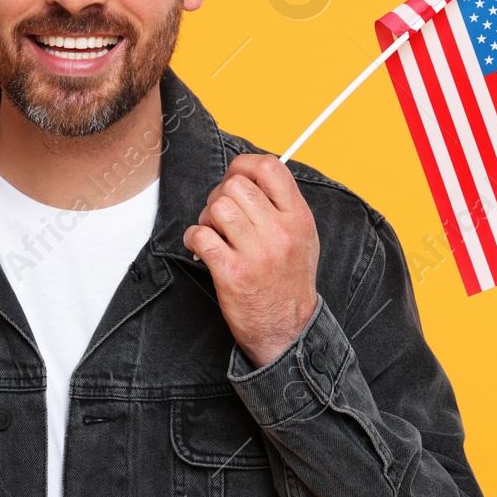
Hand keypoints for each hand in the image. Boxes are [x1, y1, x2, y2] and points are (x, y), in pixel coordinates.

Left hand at [183, 153, 319, 368]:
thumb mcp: (302, 237)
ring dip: (207, 218)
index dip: (244, 166)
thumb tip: (249, 174)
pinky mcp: (233, 273)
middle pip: (236, 186)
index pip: (270, 167)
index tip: (235, 177)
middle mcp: (279, 232)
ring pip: (216, 208)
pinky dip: (193, 238)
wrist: (288, 330)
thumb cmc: (289, 281)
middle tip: (221, 216)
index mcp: (298, 218)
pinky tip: (202, 248)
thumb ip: (282, 204)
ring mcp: (256, 253)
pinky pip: (200, 236)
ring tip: (214, 234)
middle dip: (220, 196)